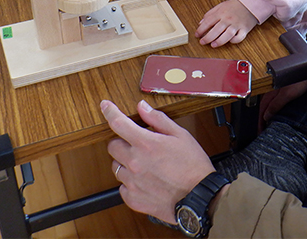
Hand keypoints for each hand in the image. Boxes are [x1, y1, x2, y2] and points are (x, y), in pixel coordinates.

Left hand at [102, 99, 215, 224]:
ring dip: (126, 164)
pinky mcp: (133, 199)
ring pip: (116, 167)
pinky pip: (122, 188)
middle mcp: (135, 163)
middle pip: (112, 146)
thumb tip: (142, 108)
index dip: (109, 111)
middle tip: (137, 146)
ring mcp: (132, 182)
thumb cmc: (193, 166)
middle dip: (122, 143)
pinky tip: (146, 182)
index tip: (105, 106)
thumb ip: (158, 120)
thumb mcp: (181, 135)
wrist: (200, 197)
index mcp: (145, 144)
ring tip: (145, 167)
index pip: (118, 123)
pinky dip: (131, 184)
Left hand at [195, 0, 258, 47]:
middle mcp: (228, 19)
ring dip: (219, 41)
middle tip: (202, 42)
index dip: (201, 29)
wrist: (250, 3)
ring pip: (227, 34)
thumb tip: (201, 23)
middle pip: (216, 30)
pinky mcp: (244, 29)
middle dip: (207, 37)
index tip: (197, 35)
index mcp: (221, 13)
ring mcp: (237, 24)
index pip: (208, 22)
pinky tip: (229, 41)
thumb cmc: (234, 6)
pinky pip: (239, 37)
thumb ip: (210, 14)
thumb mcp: (220, 6)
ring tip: (213, 45)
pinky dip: (234, 40)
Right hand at [257, 79, 306, 130]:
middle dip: (261, 121)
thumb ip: (276, 105)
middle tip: (261, 131)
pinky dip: (271, 110)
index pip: (262, 112)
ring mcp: (275, 91)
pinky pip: (273, 103)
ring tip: (267, 125)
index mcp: (269, 94)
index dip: (260, 123)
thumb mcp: (287, 95)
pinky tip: (274, 113)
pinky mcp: (281, 90)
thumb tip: (266, 115)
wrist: (306, 69)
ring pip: (267, 106)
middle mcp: (270, 92)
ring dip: (265, 116)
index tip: (259, 132)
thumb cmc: (298, 79)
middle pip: (263, 110)